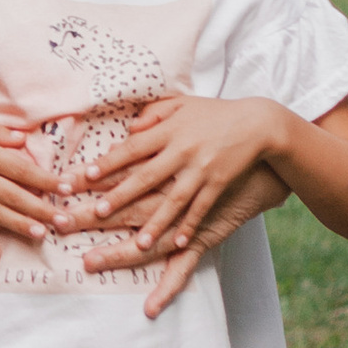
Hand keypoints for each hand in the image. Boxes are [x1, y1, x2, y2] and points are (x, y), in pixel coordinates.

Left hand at [65, 97, 284, 265]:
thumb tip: (127, 130)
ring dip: (156, 222)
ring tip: (139, 244)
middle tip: (98, 212)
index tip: (89, 176)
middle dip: (122, 195)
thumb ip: (153, 114)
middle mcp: (182, 150)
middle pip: (147, 176)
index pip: (133, 147)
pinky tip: (178, 242)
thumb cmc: (214, 113)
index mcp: (169, 130)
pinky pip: (202, 208)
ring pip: (174, 200)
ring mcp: (201, 169)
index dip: (110, 162)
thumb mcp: (181, 104)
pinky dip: (190, 225)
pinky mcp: (219, 183)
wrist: (258, 122)